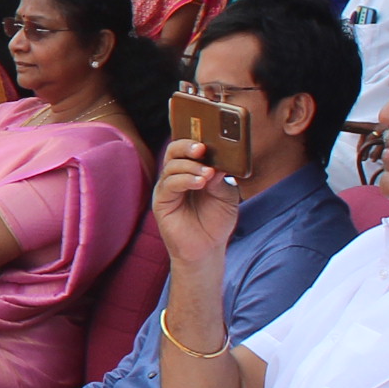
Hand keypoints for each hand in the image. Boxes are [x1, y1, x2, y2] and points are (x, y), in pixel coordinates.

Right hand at [152, 136, 241, 261]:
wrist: (207, 249)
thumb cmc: (216, 220)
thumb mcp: (226, 196)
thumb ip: (221, 179)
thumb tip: (218, 162)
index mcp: (192, 170)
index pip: (188, 148)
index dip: (196, 140)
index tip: (211, 138)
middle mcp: (177, 176)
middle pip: (174, 151)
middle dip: (187, 146)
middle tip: (202, 149)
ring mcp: (168, 188)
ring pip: (172, 166)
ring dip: (191, 166)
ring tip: (208, 174)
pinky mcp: (162, 201)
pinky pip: (169, 184)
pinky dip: (184, 179)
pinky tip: (200, 183)